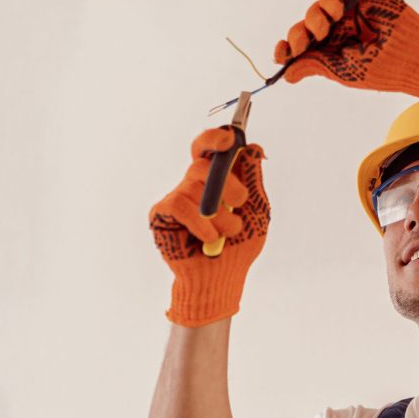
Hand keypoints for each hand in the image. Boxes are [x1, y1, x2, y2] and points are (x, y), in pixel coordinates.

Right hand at [149, 127, 268, 326]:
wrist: (222, 279)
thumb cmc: (239, 248)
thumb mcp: (256, 212)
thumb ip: (253, 181)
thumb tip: (254, 148)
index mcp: (215, 180)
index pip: (208, 148)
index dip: (215, 138)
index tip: (229, 138)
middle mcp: (193, 184)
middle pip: (203, 163)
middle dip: (228, 183)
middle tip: (241, 202)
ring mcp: (176, 197)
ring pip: (196, 188)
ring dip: (221, 215)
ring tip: (227, 234)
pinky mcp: (161, 214)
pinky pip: (181, 205)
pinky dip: (201, 223)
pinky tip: (208, 240)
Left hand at [273, 0, 418, 102]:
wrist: (414, 53)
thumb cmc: (383, 69)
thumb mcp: (344, 72)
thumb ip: (315, 66)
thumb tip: (286, 75)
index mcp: (331, 55)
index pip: (301, 50)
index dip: (286, 49)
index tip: (280, 53)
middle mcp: (336, 35)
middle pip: (304, 29)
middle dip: (298, 36)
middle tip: (304, 43)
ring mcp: (346, 15)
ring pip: (314, 10)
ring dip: (314, 19)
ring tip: (328, 28)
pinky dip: (328, 0)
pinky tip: (336, 12)